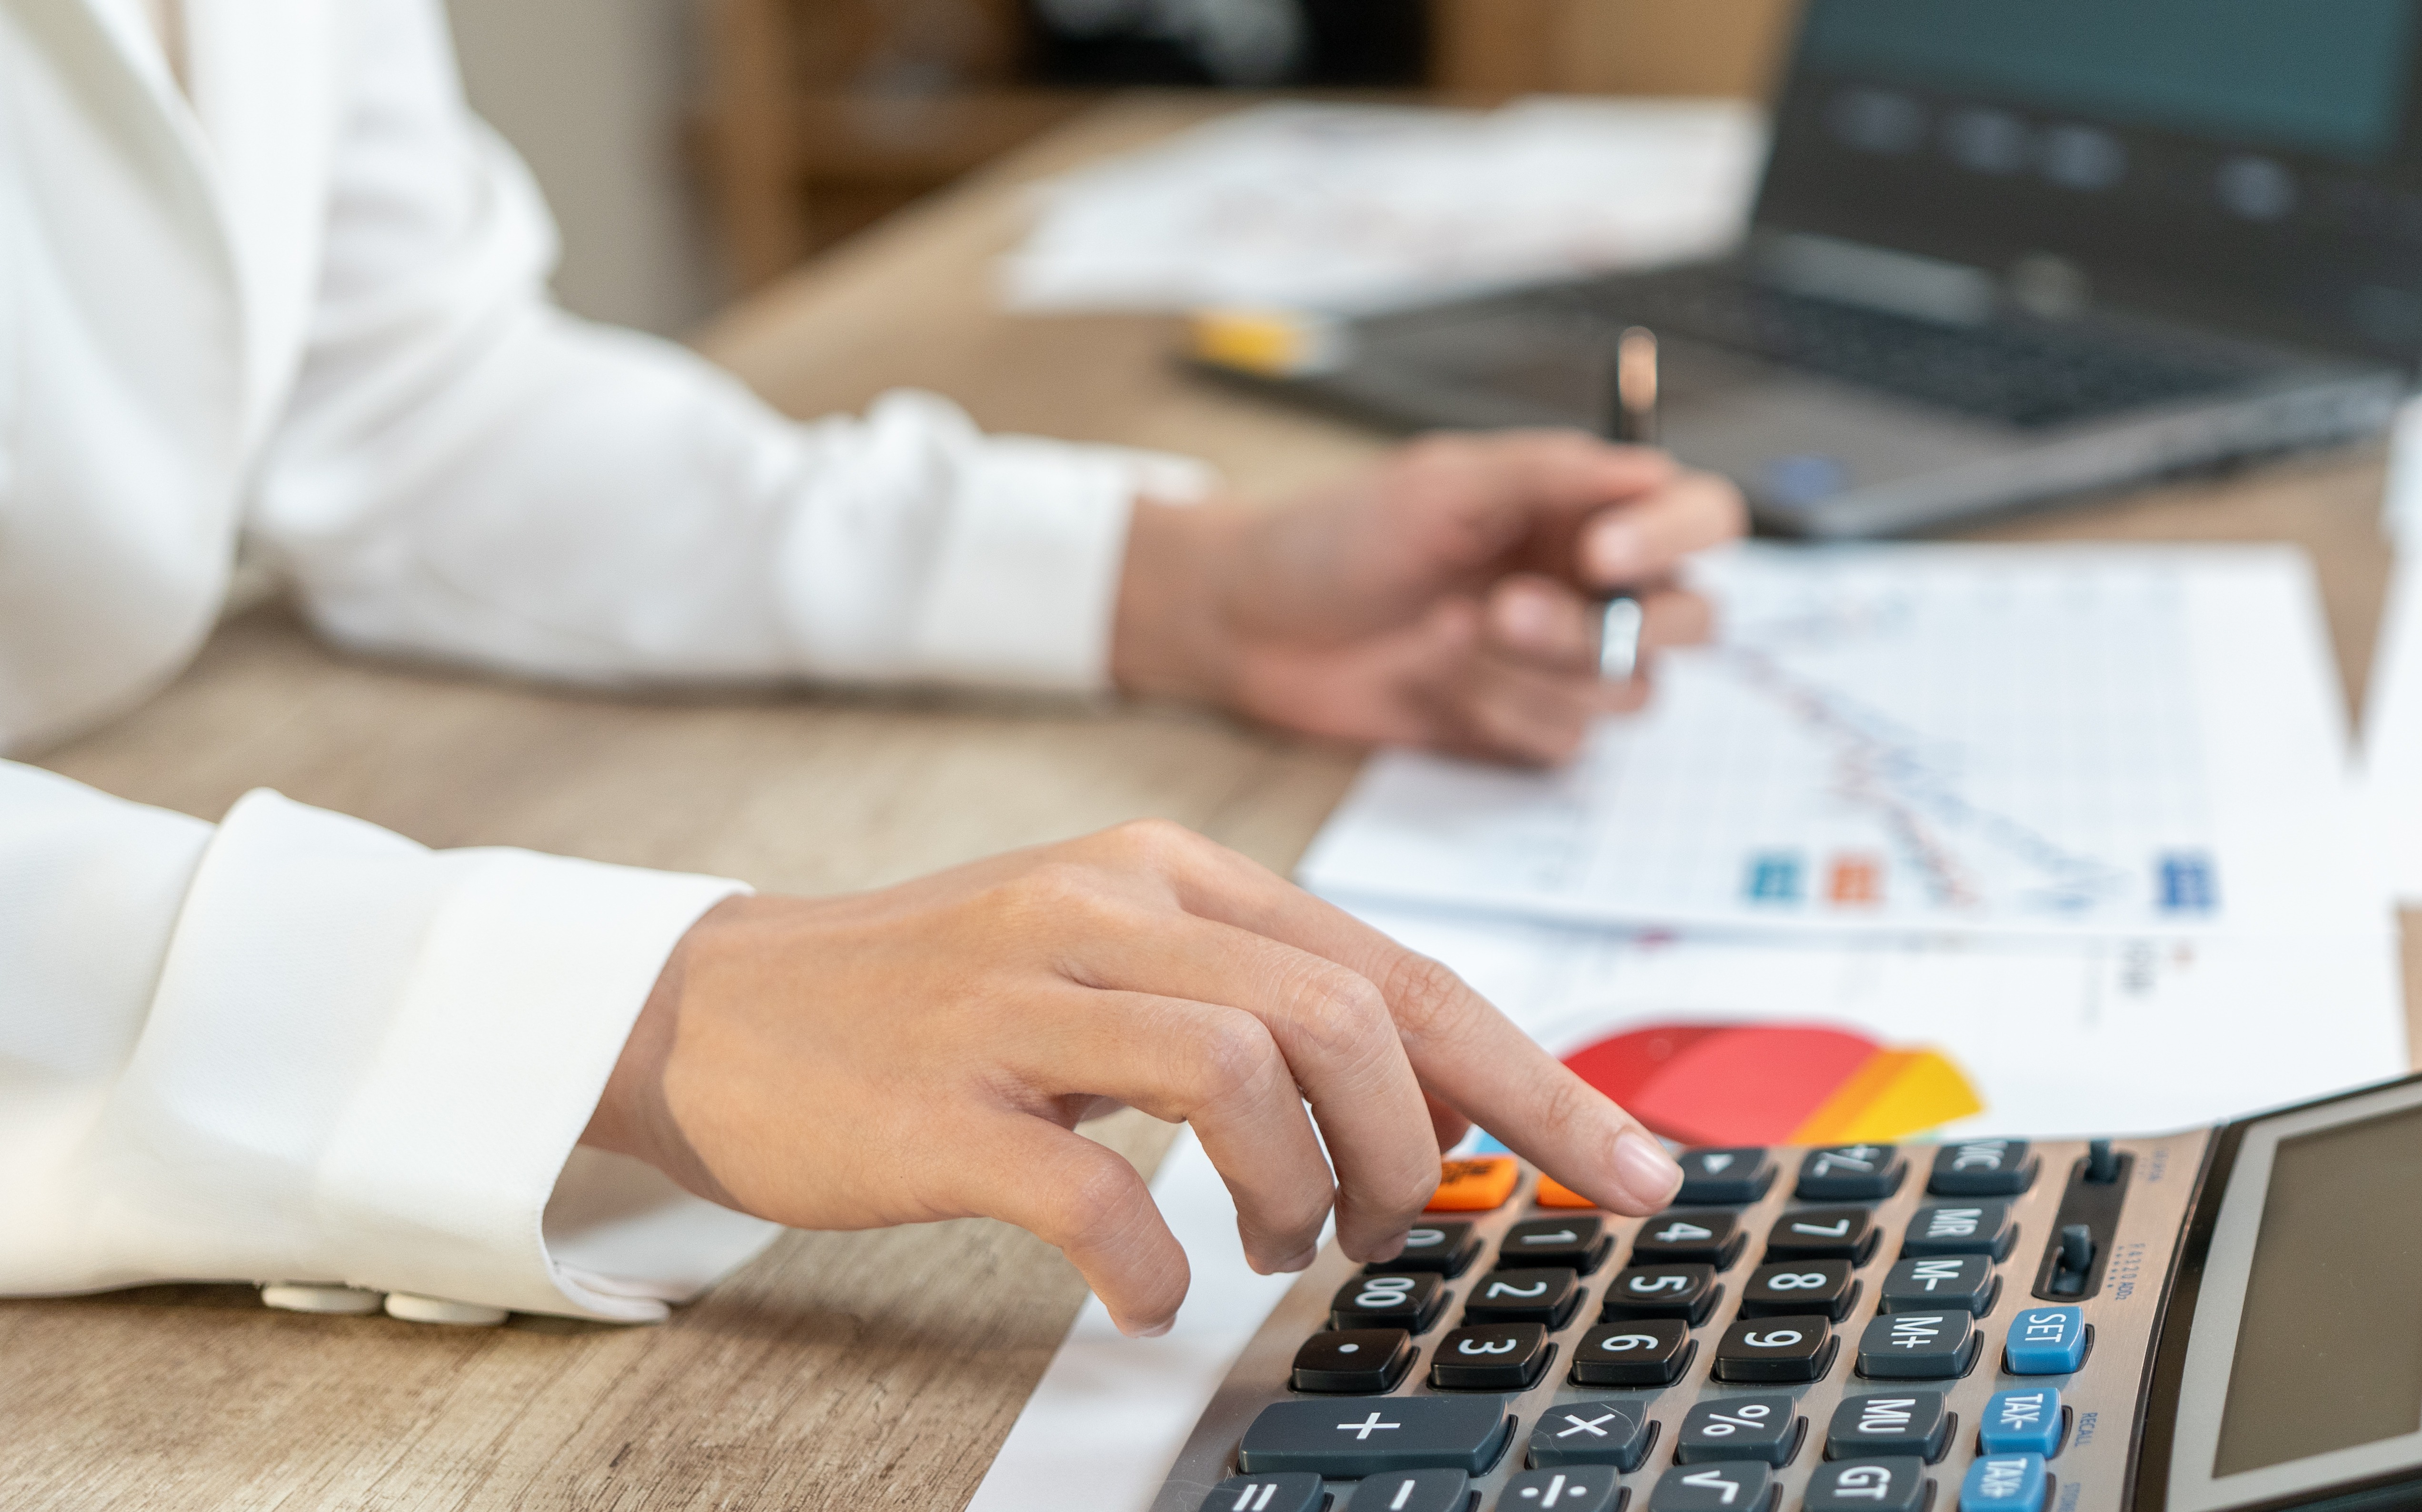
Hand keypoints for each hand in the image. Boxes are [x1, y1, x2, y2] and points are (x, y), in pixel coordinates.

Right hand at [579, 820, 1685, 1334]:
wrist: (716, 1009)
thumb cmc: (942, 1007)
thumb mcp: (1119, 965)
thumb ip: (1266, 1009)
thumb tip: (1426, 1106)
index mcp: (1175, 874)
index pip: (1401, 970)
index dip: (1534, 1077)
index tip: (1632, 1165)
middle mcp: (1110, 908)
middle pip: (1347, 1012)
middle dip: (1419, 1143)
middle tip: (1394, 1229)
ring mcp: (1018, 997)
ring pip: (1245, 1069)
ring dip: (1303, 1188)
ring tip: (1281, 1245)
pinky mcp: (939, 1100)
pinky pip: (1091, 1188)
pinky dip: (1156, 1258)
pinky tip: (1158, 1292)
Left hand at [1112, 431, 1746, 763]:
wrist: (1254, 625)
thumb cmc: (1339, 536)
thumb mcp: (1441, 483)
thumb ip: (1551, 475)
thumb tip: (1651, 471)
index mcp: (1587, 508)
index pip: (1701, 517)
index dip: (1675, 538)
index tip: (1600, 551)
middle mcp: (1595, 585)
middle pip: (1690, 620)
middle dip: (1603, 626)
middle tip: (1503, 612)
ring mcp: (1566, 664)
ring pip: (1631, 691)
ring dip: (1542, 672)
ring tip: (1447, 636)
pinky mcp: (1529, 726)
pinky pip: (1569, 741)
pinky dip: (1504, 713)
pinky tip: (1440, 683)